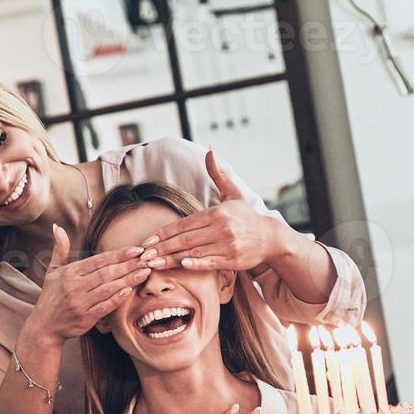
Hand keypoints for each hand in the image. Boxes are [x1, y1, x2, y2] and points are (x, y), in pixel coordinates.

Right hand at [24, 224, 151, 344]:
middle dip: (129, 265)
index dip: (118, 255)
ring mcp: (80, 303)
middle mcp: (74, 286)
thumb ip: (60, 249)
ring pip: (108, 288)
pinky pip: (104, 307)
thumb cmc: (51, 296)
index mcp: (70, 273)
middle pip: (106, 273)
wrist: (44, 326)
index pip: (98, 260)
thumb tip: (57, 226)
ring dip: (128, 279)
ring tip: (145, 272)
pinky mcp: (85, 318)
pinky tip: (130, 290)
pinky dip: (117, 298)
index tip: (136, 249)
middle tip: (147, 259)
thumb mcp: (53, 271)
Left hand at [141, 151, 284, 271]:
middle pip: (185, 239)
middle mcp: (221, 228)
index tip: (147, 240)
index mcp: (217, 213)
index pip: (184, 224)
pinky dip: (196, 264)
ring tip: (153, 264)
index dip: (164, 233)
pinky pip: (211, 262)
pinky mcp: (233, 260)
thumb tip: (209, 149)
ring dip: (172, 258)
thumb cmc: (247, 216)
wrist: (271, 237)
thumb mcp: (232, 193)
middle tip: (143, 255)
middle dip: (162, 248)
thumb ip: (218, 173)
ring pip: (194, 252)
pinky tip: (182, 265)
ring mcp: (227, 245)